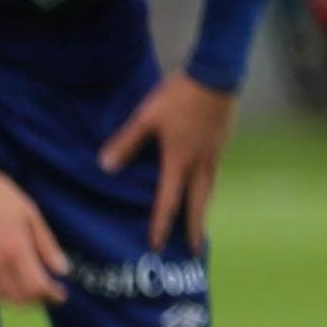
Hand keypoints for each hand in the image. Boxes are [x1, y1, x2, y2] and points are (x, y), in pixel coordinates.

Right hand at [0, 167, 67, 307]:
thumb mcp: (30, 214)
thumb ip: (46, 244)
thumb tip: (61, 270)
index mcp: (16, 249)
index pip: (37, 286)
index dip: (51, 295)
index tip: (59, 295)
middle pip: (19, 297)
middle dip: (35, 299)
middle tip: (43, 292)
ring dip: (15, 297)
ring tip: (23, 289)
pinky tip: (3, 283)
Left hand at [97, 75, 234, 252]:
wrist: (216, 76)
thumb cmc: (178, 97)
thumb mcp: (146, 118)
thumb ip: (126, 143)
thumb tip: (105, 167)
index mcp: (179, 161)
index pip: (167, 202)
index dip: (160, 225)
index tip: (155, 245)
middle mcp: (200, 164)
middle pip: (197, 204)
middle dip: (193, 229)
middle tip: (193, 251)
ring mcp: (214, 154)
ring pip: (209, 191)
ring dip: (203, 211)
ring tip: (200, 226)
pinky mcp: (221, 144)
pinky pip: (214, 176)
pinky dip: (208, 190)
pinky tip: (204, 188)